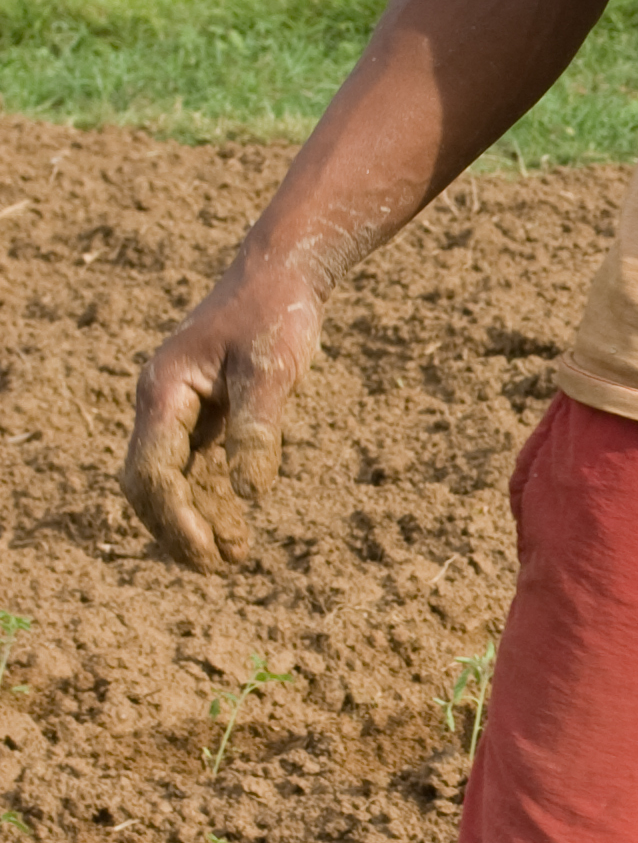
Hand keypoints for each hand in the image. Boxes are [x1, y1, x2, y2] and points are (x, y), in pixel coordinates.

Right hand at [121, 260, 326, 572]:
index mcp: (165, 392)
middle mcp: (163, 404)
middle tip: (217, 569)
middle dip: (176, 529)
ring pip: (171, 481)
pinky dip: (211, 500)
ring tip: (232, 560)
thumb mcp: (273, 369)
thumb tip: (252, 493)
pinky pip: (195, 469)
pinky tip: (237, 531)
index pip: (154, 472)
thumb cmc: (275, 314)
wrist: (283, 274)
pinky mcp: (205, 414)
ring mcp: (180, 410)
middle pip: (149, 485)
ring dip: (194, 521)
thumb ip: (259, 428)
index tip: (208, 554)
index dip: (177, 520)